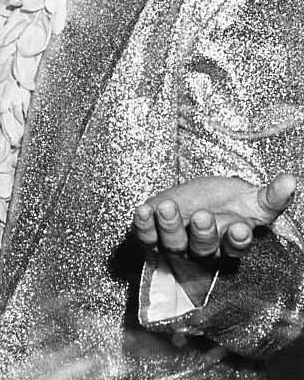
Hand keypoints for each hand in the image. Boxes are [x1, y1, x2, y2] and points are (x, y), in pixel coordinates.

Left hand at [132, 173, 295, 304]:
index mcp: (229, 241)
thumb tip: (291, 180)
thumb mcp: (250, 200)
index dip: (237, 241)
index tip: (238, 229)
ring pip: (174, 243)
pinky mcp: (152, 237)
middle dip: (203, 234)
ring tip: (168, 207)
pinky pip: (146, 237)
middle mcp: (203, 249)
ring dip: (169, 226)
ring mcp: (176, 245)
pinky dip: (143, 225)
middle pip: (204, 248)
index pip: (236, 248)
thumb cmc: (226, 204)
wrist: (195, 202)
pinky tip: (142, 210)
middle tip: (202, 217)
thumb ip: (270, 196)